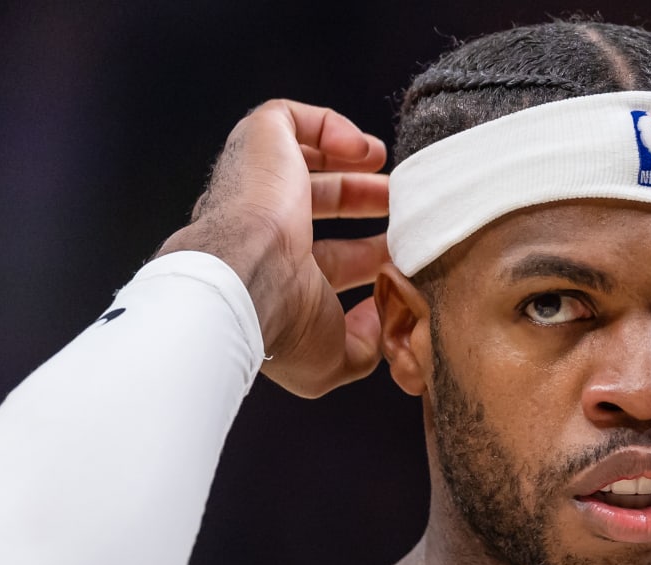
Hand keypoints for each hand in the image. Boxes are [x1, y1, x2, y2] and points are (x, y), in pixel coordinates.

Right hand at [158, 99, 389, 397]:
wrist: (243, 279)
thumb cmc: (281, 324)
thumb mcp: (333, 360)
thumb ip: (364, 346)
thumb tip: (381, 318)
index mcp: (276, 276)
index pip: (329, 260)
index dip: (368, 259)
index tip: (404, 261)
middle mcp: (260, 227)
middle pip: (319, 207)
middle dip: (365, 204)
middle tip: (406, 210)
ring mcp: (255, 185)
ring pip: (303, 160)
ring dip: (351, 165)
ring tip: (387, 166)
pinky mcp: (257, 144)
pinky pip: (288, 118)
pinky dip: (329, 126)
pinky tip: (363, 150)